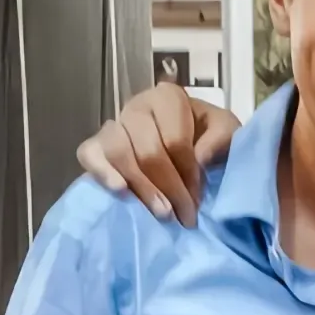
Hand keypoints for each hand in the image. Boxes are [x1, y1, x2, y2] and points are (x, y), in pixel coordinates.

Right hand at [75, 82, 236, 227]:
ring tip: (161, 212)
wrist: (189, 141)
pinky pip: (88, 154)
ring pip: (119, 153)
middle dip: (169, 188)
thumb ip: (221, 138)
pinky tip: (120, 191)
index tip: (198, 199)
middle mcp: (137, 106)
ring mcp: (114, 124)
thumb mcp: (226, 131)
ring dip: (141, 187)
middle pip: (148, 151)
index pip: (176, 140)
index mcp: (169, 98)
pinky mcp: (95, 143)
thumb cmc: (209, 136)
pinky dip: (102, 173)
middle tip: (183, 216)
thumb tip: (199, 158)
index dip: (188, 173)